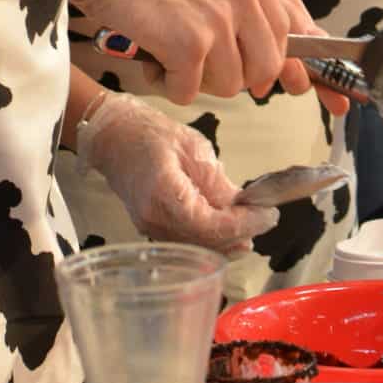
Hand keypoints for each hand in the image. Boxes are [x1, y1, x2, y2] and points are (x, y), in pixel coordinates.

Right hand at [76, 93, 275, 253]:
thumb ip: (218, 183)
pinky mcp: (152, 229)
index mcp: (164, 194)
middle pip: (207, 242)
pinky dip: (211, 238)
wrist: (113, 137)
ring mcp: (150, 228)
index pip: (212, 225)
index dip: (245, 224)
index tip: (269, 215)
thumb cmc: (150, 134)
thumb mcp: (194, 148)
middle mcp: (154, 219)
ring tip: (253, 225)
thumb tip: (244, 207)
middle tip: (266, 219)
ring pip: (198, 247)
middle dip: (241, 234)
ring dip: (229, 240)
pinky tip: (228, 227)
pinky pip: (187, 241)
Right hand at [78, 0, 323, 105]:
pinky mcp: (188, 45)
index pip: (295, 23)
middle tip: (207, 67)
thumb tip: (263, 35)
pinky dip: (168, 85)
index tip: (302, 85)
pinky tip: (152, 63)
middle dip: (241, 75)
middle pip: (268, 63)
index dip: (301, 61)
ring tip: (170, 55)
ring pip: (232, 84)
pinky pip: (190, 91)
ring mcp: (218, 19)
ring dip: (199, 80)